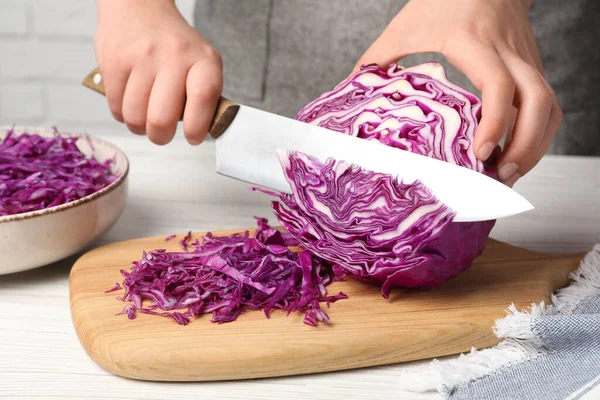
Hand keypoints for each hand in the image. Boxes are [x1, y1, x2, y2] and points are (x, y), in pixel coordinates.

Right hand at [94, 0, 222, 145]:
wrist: (139, 8)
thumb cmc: (174, 46)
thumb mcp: (201, 62)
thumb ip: (203, 96)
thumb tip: (199, 131)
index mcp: (203, 59)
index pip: (203, 97)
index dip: (197, 126)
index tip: (192, 137)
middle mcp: (174, 55)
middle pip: (162, 118)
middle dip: (161, 136)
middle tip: (161, 133)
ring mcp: (142, 58)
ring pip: (135, 117)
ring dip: (139, 127)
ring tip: (144, 116)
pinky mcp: (114, 61)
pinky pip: (116, 107)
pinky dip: (122, 113)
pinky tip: (130, 102)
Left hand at [354, 0, 561, 185]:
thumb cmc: (444, 0)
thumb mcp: (405, 26)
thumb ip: (377, 58)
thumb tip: (353, 90)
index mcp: (475, 43)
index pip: (497, 84)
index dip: (494, 123)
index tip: (480, 154)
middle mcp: (508, 52)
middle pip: (537, 101)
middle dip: (526, 145)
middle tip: (502, 175)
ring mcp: (526, 59)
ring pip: (549, 105)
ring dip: (536, 144)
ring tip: (511, 172)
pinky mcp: (532, 66)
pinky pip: (546, 103)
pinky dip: (537, 132)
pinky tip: (517, 151)